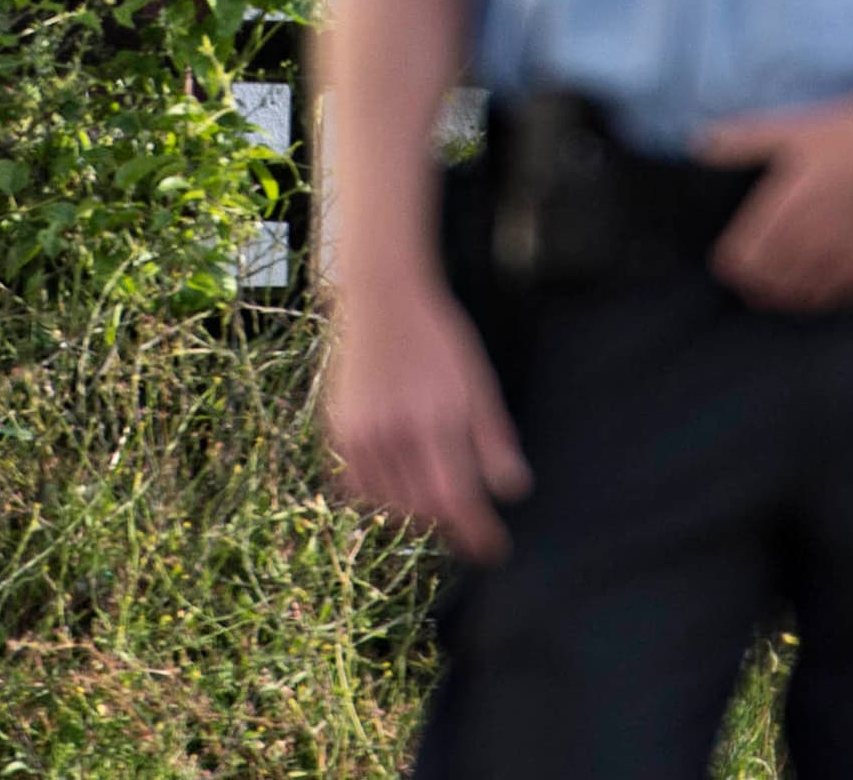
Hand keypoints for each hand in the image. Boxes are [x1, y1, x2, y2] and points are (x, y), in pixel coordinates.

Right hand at [323, 274, 530, 560]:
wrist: (383, 301)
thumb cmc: (439, 340)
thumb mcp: (479, 383)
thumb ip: (494, 438)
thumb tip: (513, 490)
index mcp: (434, 419)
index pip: (457, 496)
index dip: (477, 530)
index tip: (494, 550)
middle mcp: (393, 434)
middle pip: (424, 506)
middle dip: (453, 521)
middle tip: (474, 524)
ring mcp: (361, 435)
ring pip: (393, 502)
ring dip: (421, 510)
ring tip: (441, 499)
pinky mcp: (339, 433)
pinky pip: (361, 488)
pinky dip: (384, 496)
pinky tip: (403, 484)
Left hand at [691, 79, 852, 313]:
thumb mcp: (804, 127)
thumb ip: (748, 139)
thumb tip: (700, 143)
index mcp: (789, 206)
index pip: (739, 262)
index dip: (732, 260)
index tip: (736, 252)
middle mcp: (815, 241)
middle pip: (766, 287)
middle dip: (757, 279)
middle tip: (761, 266)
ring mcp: (849, 259)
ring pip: (801, 299)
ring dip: (790, 291)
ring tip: (790, 275)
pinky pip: (840, 299)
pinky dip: (827, 293)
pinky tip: (828, 274)